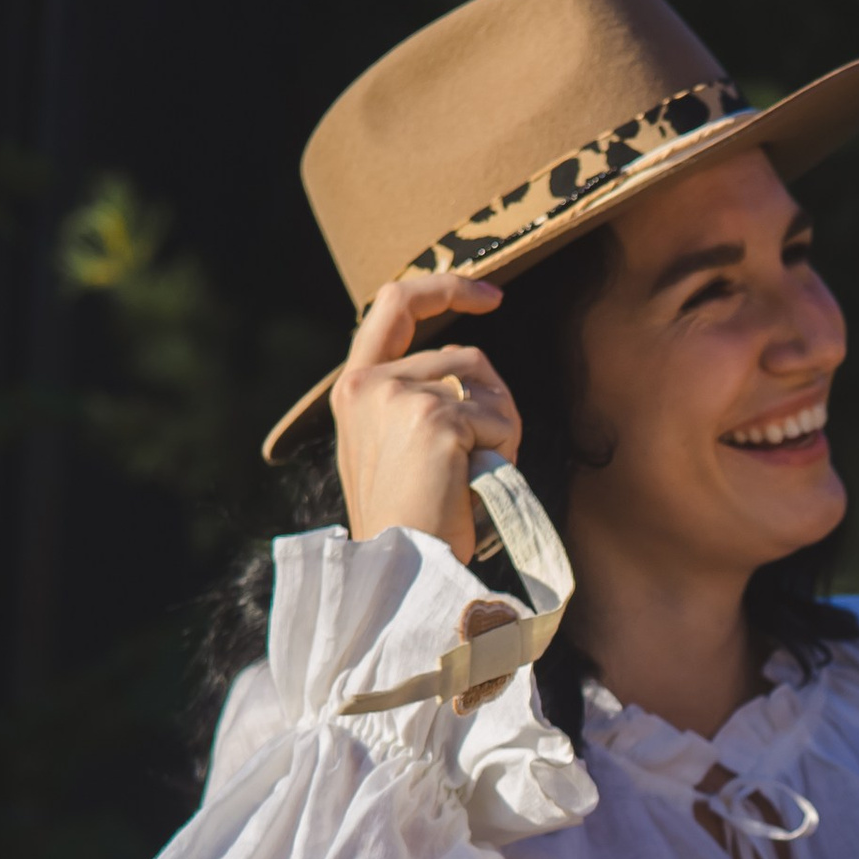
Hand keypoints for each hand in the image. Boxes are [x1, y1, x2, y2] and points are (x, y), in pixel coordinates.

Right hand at [330, 275, 517, 560]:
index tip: (492, 295)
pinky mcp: (434, 420)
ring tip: (474, 477)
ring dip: (501, 428)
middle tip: (490, 454)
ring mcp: (399, 397)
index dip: (447, 288)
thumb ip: (413, 399)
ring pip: (486, 384)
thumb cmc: (408, 521)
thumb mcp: (393, 446)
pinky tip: (477, 485)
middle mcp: (369, 383)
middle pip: (466, 356)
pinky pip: (499, 418)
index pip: (395, 302)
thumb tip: (470, 369)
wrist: (398, 570)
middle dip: (494, 400)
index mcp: (354, 387)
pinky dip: (505, 451)